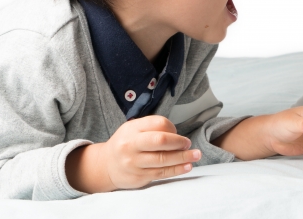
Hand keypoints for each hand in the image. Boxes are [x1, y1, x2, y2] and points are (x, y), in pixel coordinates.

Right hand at [66, 115, 199, 192]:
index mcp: (132, 130)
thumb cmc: (126, 143)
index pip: (158, 124)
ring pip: (163, 160)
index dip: (172, 128)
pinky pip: (161, 173)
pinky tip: (187, 166)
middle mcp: (131, 146)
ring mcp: (134, 163)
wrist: (106, 165)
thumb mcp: (134, 128)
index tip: (179, 134)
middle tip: (188, 144)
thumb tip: (176, 134)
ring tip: (196, 155)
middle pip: (160, 141)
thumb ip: (153, 127)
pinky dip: (177, 170)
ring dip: (183, 157)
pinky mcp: (139, 177)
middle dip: (179, 142)